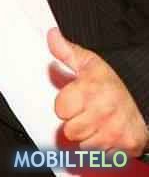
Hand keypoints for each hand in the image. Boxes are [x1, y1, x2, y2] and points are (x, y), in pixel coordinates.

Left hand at [47, 27, 148, 155]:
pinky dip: (103, 147)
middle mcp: (103, 112)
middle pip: (70, 131)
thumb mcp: (88, 62)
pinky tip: (107, 132)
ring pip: (84, 145)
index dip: (64, 104)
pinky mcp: (126, 147)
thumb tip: (51, 34)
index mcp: (90, 90)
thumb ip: (65, 51)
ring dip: (88, 136)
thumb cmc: (110, 82)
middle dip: (75, 122)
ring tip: (96, 121)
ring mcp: (115, 131)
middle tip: (86, 111)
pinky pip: (101, 155)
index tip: (73, 99)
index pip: (60, 110)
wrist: (144, 96)